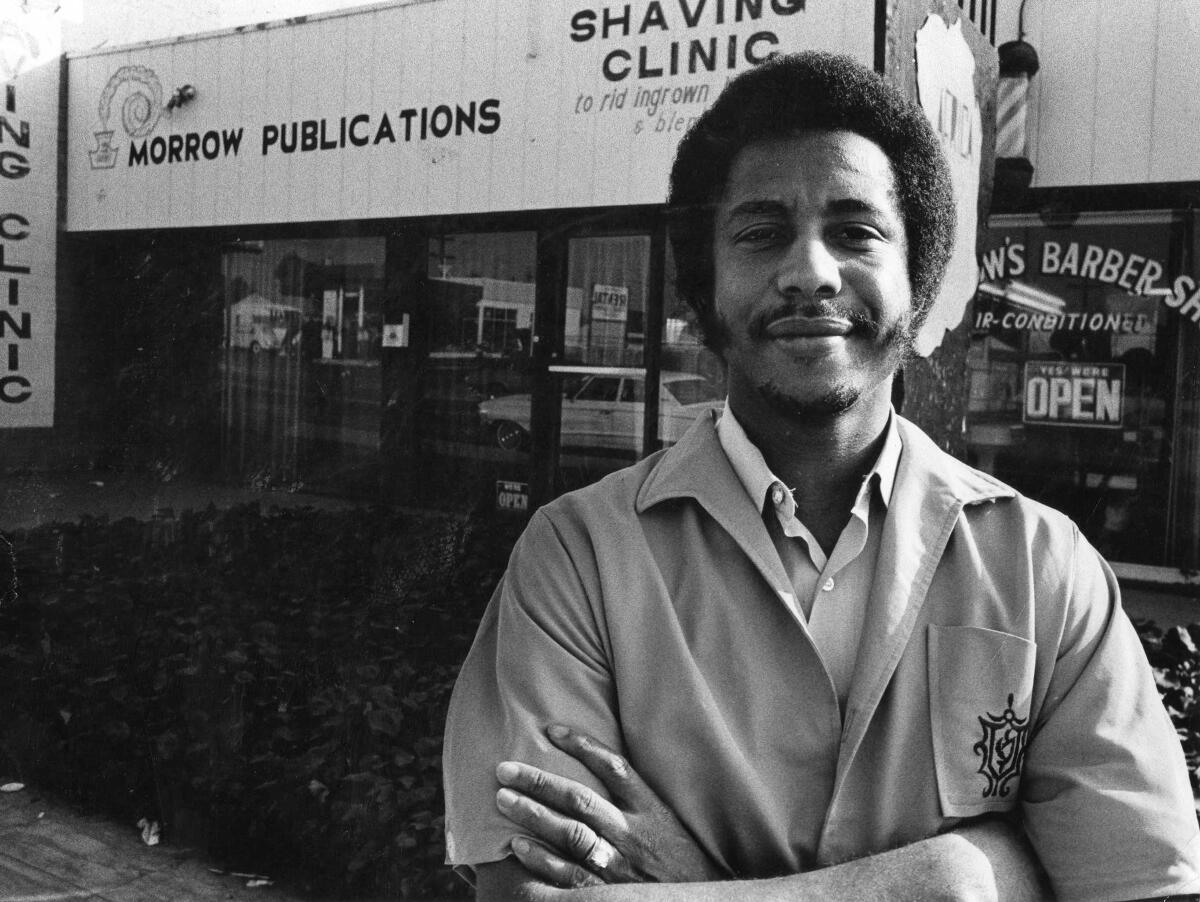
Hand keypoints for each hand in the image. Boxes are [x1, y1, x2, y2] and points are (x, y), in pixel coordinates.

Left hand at [495, 724, 725, 887]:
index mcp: (652, 810)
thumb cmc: (682, 861)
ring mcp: (622, 865)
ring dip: (534, 816)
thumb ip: (636, 799)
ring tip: (504, 800)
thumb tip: (595, 767)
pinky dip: (542, 860)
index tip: (550, 730)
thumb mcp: (668, 823)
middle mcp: (635, 833)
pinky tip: (518, 845)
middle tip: (505, 769)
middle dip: (540, 782)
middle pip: (581, 800)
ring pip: (571, 835)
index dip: (582, 746)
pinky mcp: (611, 893)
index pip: (614, 768)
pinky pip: (571, 875)